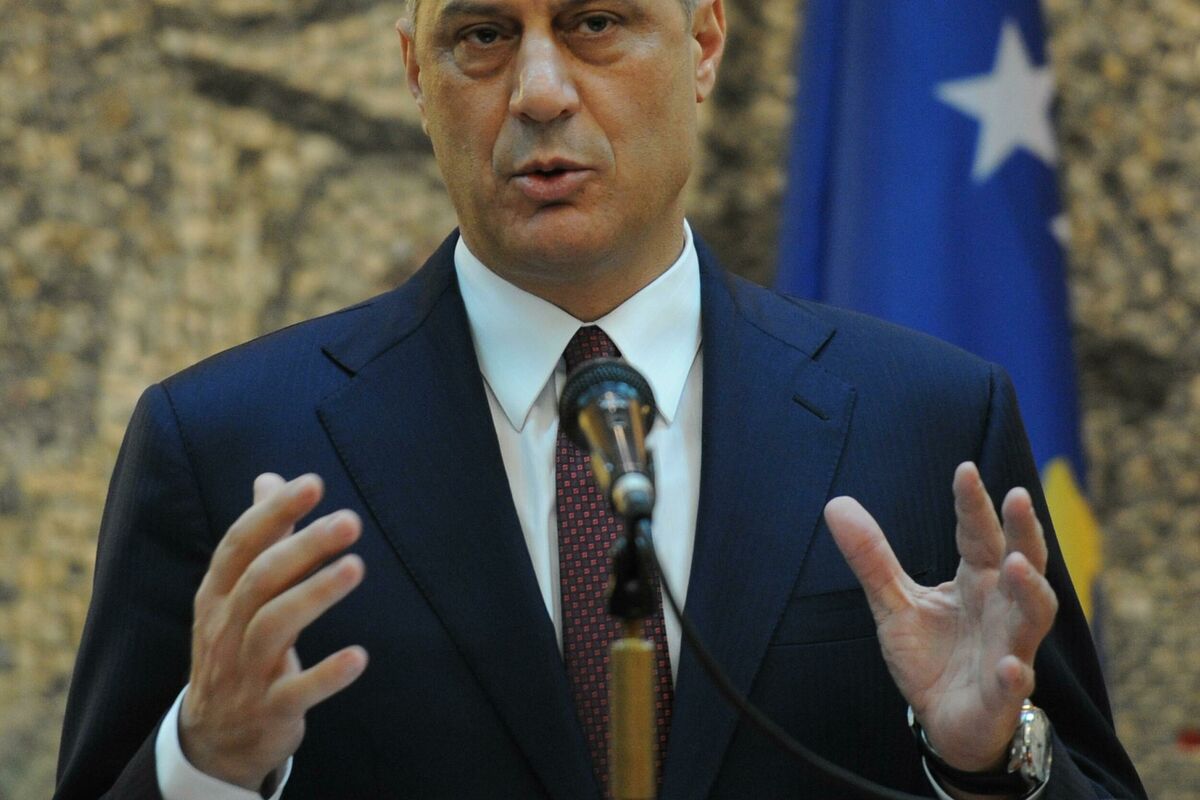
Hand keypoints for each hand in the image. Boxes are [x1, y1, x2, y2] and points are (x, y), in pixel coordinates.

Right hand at [179, 473, 368, 789]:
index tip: (313, 483)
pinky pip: (297, 691)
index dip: (274, 512)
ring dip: (316, 594)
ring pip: (275, 626)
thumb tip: (270, 478)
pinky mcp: (270, 709)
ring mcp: (246, 671)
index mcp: (218, 595)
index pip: (240, 544)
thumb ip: (259, 538)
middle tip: (350, 521)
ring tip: (356, 566)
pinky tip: (359, 657)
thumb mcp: (235, 594)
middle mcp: (226, 628)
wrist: (214, 738)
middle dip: (305, 546)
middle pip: (262, 579)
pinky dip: (327, 674)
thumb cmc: (235, 647)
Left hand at [824, 462, 1057, 773]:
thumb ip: (872, 558)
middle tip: (1017, 497)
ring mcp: (1008, 649)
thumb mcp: (893, 602)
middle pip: (1023, 564)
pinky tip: (1010, 665)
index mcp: (978, 582)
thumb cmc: (931, 656)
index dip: (973, 504)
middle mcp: (1001, 609)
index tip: (964, 469)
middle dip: (1024, 532)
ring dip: (1030, 591)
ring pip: (1031, 617)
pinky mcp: (1002, 693)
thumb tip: (837, 503)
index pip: (978, 535)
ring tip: (1018, 565)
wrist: (944, 722)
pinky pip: (1015, 683)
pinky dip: (1015, 674)